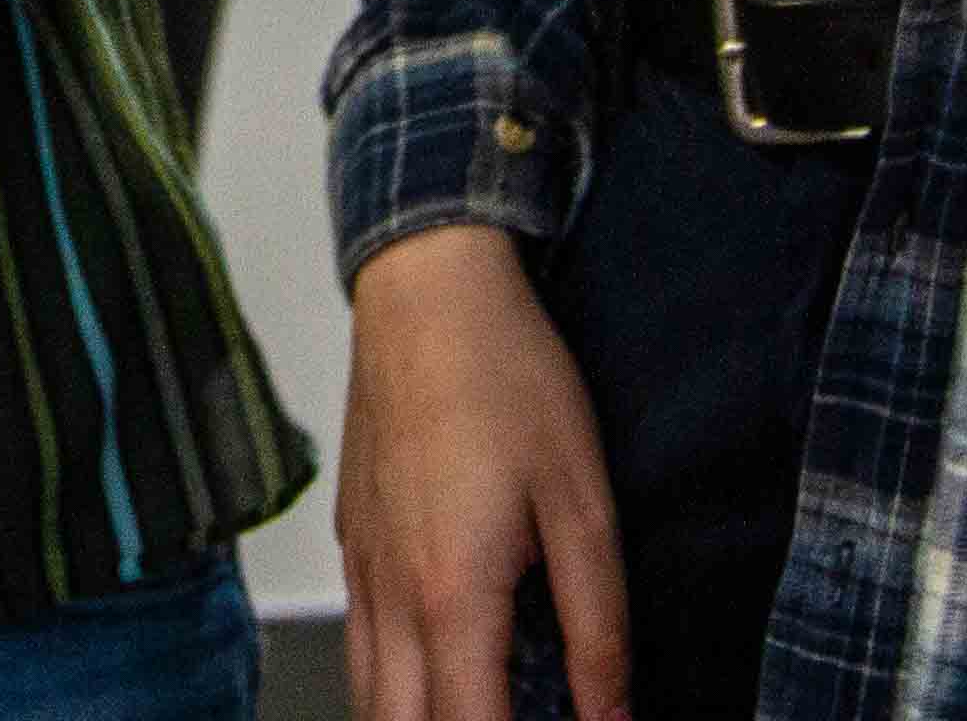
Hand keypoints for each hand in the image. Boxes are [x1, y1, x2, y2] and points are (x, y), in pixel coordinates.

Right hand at [341, 226, 627, 720]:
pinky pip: (361, 646)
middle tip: (518, 719)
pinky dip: (395, 685)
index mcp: (451, 597)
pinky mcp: (354, 541)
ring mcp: (362, 570)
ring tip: (488, 704)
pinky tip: (447, 667)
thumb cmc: (505, 377)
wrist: (428, 289)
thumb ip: (600, 629)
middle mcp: (390, 597)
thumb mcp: (584, 505)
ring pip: (370, 698)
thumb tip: (613, 719)